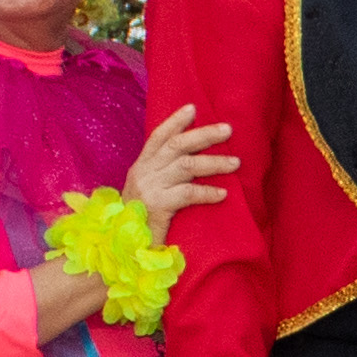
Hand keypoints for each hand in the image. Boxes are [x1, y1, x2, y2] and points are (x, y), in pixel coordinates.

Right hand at [126, 106, 236, 229]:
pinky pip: (187, 194)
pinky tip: (222, 194)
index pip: (158, 136)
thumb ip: (162, 174)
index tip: (193, 108)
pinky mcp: (157, 206)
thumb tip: (191, 161)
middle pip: (177, 145)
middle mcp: (144, 172)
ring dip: (214, 162)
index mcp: (141, 166)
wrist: (121, 247)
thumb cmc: (139, 220)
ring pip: (186, 166)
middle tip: (228, 129)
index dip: (175, 121)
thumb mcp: (146, 190)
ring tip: (236, 162)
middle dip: (204, 135)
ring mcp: (150, 188)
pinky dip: (207, 193)